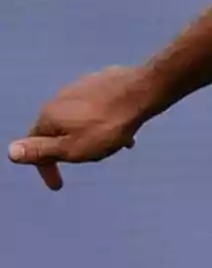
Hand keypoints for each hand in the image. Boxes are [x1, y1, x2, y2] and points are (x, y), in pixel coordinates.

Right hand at [8, 65, 152, 190]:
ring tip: (114, 145)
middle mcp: (61, 98)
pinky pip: (100, 109)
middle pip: (60, 131)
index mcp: (49, 115)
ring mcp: (83, 87)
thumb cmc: (107, 125)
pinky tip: (126, 132)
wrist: (143, 92)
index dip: (45, 168)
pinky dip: (107, 123)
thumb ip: (41, 151)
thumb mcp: (71, 148)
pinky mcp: (104, 82)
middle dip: (73, 149)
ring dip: (93, 136)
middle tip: (94, 158)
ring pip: (82, 120)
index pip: (35, 145)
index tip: (58, 186)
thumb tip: (11, 152)